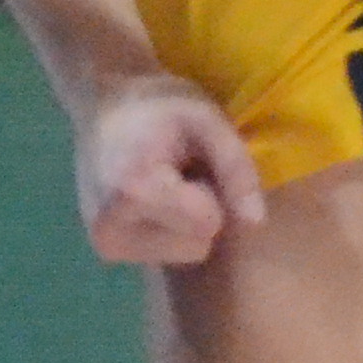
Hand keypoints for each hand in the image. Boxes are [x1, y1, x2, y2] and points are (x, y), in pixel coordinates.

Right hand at [78, 76, 267, 265]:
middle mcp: (111, 229)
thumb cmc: (159, 108)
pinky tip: (151, 199)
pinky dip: (170, 229)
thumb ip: (235, 167)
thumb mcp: (208, 122)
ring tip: (163, 183)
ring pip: (186, 253)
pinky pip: (169, 254)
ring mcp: (106, 244)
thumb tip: (255, 221)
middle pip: (198, 244)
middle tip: (176, 173)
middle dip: (199, 210)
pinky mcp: (108, 250)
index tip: (187, 162)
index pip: (208, 224)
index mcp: (133, 193)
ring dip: (186, 221)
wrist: (106, 107)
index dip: (210, 191)